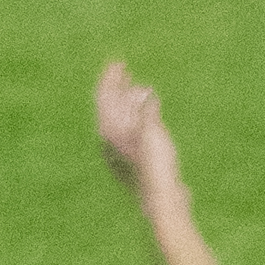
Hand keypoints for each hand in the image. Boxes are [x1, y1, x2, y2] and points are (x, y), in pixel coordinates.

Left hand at [94, 54, 181, 203]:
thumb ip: (146, 110)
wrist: (160, 202)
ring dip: (128, 102)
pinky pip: (130, 130)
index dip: (111, 78)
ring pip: (119, 119)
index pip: (104, 96)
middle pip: (109, 107)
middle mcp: (109, 141)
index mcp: (109, 130)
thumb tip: (145, 94)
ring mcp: (120, 152)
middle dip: (117, 87)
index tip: (118, 63)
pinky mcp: (132, 161)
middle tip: (124, 71)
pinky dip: (136, 117)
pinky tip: (148, 118)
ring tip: (139, 90)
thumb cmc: (155, 166)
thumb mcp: (151, 132)